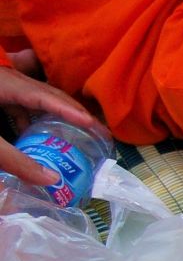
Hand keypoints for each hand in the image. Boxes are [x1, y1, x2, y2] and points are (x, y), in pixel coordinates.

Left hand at [1, 60, 108, 186]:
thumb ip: (15, 160)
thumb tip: (51, 180)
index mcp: (7, 84)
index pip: (47, 97)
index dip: (71, 110)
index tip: (95, 124)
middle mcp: (8, 80)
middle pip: (47, 93)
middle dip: (72, 110)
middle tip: (95, 128)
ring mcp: (1, 85)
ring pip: (35, 96)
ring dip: (54, 113)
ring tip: (72, 130)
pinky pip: (19, 103)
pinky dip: (31, 118)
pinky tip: (32, 134)